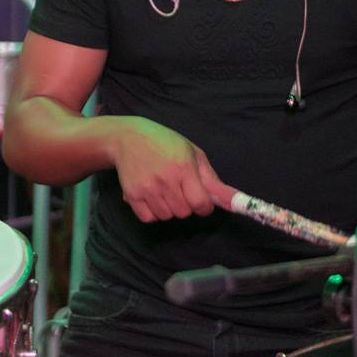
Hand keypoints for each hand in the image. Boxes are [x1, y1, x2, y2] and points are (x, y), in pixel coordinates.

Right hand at [110, 118, 233, 222]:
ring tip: (164, 191)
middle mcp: (165, 179)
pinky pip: (149, 218)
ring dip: (169, 209)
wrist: (128, 138)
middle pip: (184, 213)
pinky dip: (153, 212)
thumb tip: (228, 199)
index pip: (199, 203)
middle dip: (186, 205)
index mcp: (183, 167)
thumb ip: (209, 176)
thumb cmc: (165, 143)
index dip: (204, 207)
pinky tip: (152, 197)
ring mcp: (147, 188)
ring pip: (167, 217)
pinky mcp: (132, 195)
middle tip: (180, 190)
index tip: (202, 203)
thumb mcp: (192, 152)